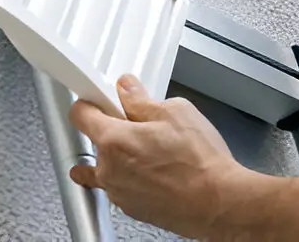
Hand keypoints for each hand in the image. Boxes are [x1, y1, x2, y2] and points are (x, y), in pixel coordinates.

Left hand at [68, 75, 250, 239]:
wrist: (218, 202)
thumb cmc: (200, 163)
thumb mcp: (175, 112)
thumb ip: (141, 100)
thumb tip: (129, 90)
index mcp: (114, 140)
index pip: (80, 115)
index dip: (89, 103)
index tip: (97, 100)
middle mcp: (109, 169)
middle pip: (95, 141)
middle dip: (114, 130)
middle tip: (141, 125)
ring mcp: (119, 192)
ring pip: (108, 166)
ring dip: (123, 156)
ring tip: (154, 151)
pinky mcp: (132, 208)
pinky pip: (123, 186)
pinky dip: (133, 177)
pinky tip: (158, 170)